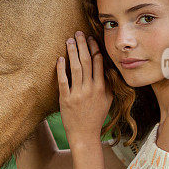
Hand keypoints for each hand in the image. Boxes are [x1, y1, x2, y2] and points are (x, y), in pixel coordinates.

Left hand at [57, 31, 113, 148]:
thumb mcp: (108, 100)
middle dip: (83, 45)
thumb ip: (108, 84)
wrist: (85, 134)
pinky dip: (61, 69)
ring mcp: (78, 94)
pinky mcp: (66, 99)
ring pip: (75, 68)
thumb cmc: (96, 116)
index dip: (95, 48)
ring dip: (72, 52)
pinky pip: (63, 81)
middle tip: (79, 33)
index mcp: (101, 87)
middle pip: (87, 61)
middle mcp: (90, 89)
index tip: (91, 38)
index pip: (99, 63)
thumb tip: (109, 68)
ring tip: (69, 40)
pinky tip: (60, 58)